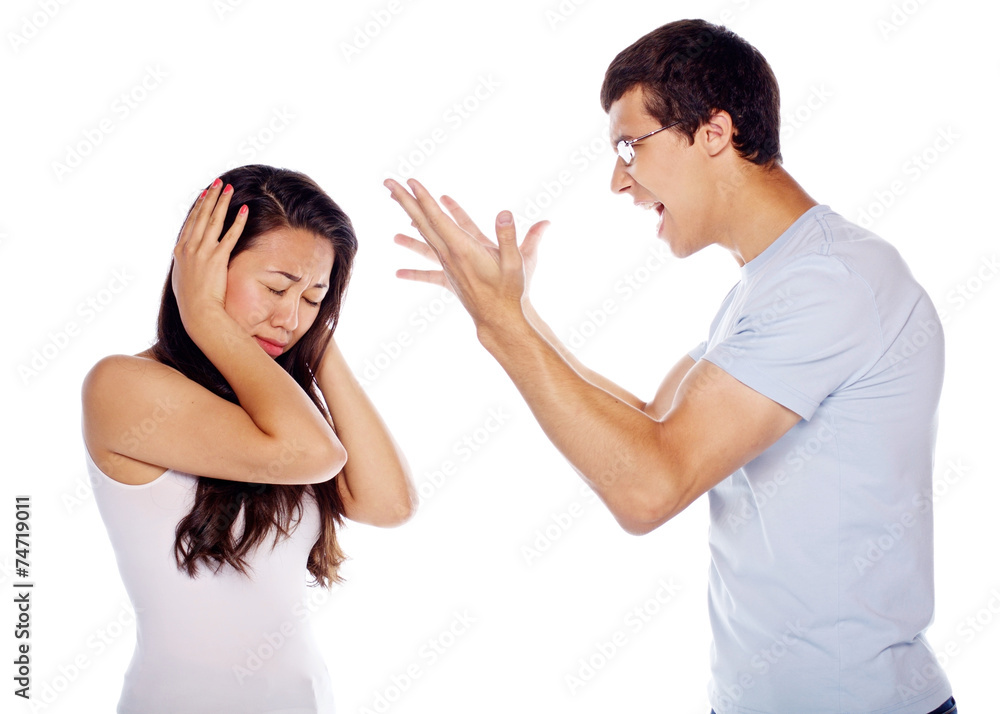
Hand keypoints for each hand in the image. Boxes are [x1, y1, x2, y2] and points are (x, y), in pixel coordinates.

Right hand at [171, 178, 247, 340]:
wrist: (197, 313)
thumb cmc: (190, 303)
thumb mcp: (182, 280)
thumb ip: (184, 267)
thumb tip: (187, 263)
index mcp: (180, 251)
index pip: (190, 222)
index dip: (199, 206)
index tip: (205, 193)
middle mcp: (189, 248)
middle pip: (201, 215)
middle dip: (211, 197)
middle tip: (218, 182)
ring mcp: (202, 252)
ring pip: (214, 221)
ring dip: (222, 202)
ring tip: (229, 188)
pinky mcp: (217, 259)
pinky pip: (230, 236)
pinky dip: (238, 222)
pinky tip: (244, 210)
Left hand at [387, 178, 548, 328]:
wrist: (500, 320)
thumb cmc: (510, 291)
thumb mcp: (517, 261)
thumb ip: (509, 236)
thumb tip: (504, 213)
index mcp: (463, 248)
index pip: (437, 218)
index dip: (424, 198)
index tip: (411, 182)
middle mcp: (450, 256)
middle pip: (423, 223)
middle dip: (406, 201)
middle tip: (389, 183)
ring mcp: (448, 268)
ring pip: (424, 241)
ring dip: (408, 225)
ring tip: (391, 215)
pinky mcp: (451, 280)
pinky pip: (429, 273)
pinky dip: (414, 271)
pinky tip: (398, 274)